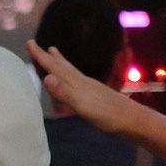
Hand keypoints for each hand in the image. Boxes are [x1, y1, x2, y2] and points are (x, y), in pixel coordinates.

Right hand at [25, 41, 143, 137]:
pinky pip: (76, 81)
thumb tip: (46, 77)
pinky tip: (74, 81)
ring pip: (70, 71)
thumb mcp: (83, 106)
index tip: (29, 42)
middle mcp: (83, 82)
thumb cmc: (109, 116)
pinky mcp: (96, 97)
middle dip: (48, 56)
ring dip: (60, 62)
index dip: (41, 56)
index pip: (55, 67)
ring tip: (55, 52)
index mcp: (78, 84)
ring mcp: (91, 88)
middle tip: (36, 44)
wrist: (135, 122)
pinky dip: (69, 76)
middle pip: (62, 66)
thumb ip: (65, 93)